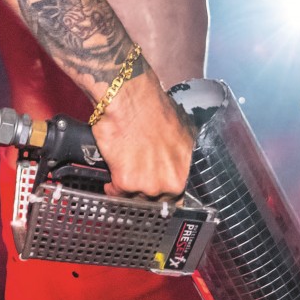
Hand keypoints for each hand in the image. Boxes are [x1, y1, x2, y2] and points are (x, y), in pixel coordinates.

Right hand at [92, 76, 193, 199]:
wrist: (129, 99)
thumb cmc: (153, 108)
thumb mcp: (183, 132)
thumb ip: (182, 156)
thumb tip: (178, 162)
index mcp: (187, 171)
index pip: (179, 198)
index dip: (165, 196)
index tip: (157, 194)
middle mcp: (172, 182)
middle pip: (156, 200)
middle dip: (146, 191)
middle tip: (137, 179)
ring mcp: (150, 185)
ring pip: (136, 197)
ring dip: (129, 188)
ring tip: (125, 171)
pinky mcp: (127, 182)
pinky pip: (117, 192)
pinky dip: (112, 186)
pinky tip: (112, 174)